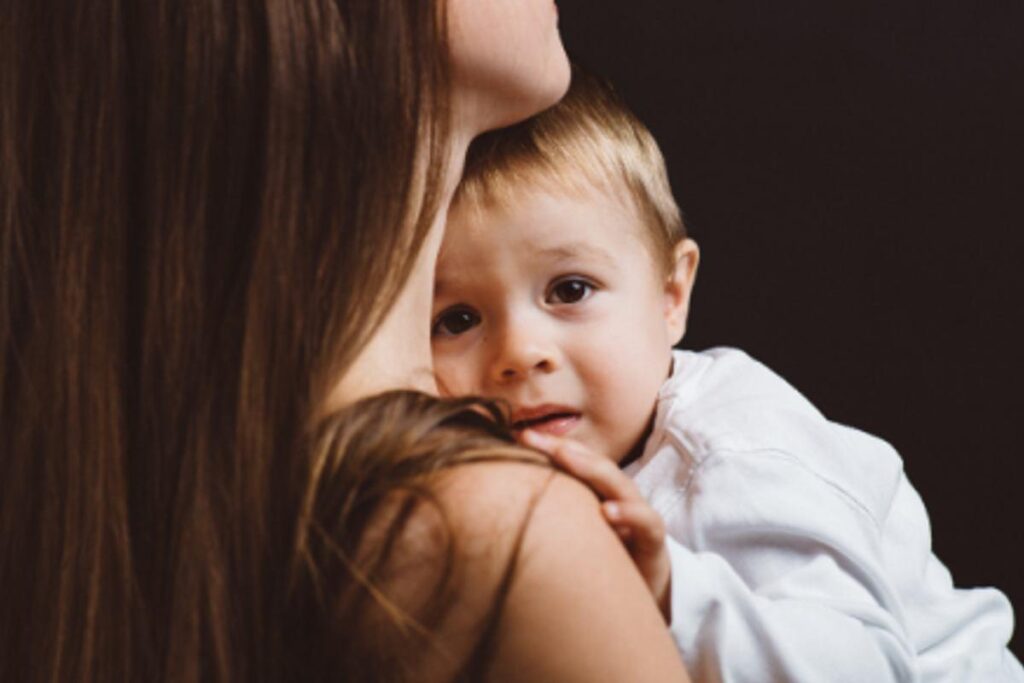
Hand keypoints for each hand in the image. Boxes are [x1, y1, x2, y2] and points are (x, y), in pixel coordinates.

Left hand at [520, 430, 671, 620]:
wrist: (638, 598)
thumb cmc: (600, 562)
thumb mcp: (571, 537)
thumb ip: (548, 516)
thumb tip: (500, 504)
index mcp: (598, 494)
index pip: (576, 462)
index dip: (550, 447)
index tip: (518, 435)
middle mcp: (618, 498)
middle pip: (594, 466)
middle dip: (564, 449)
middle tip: (533, 437)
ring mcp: (637, 516)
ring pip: (620, 485)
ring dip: (593, 470)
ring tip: (566, 457)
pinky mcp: (653, 541)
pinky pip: (645, 523)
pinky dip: (629, 514)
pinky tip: (608, 512)